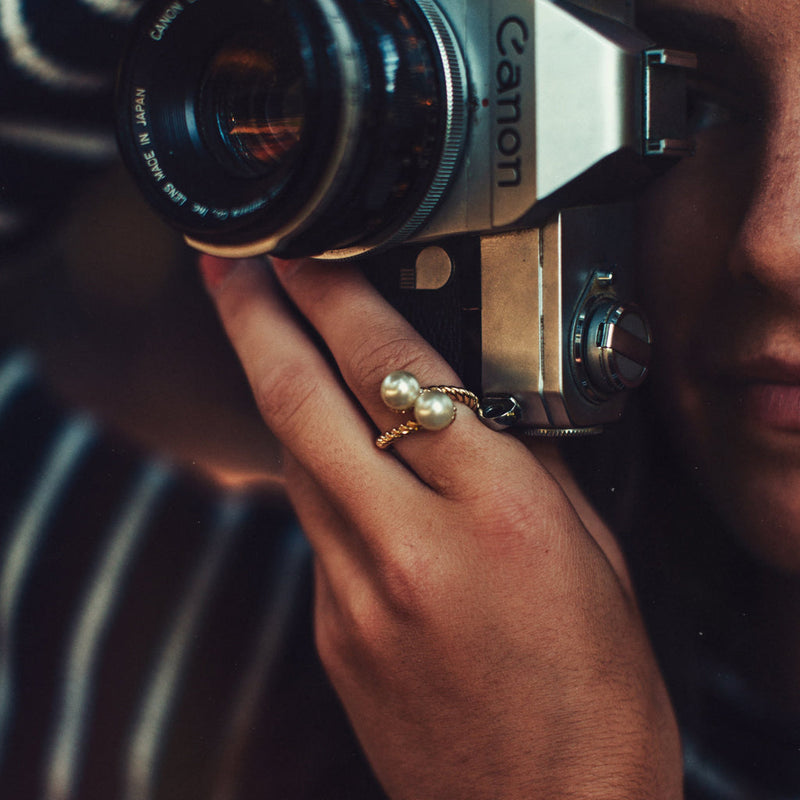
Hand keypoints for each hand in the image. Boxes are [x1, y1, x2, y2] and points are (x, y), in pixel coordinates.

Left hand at [200, 254, 681, 799]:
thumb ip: (523, 469)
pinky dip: (318, 474)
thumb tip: (474, 406)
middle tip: (225, 265)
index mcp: (500, 516)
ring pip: (295, 459)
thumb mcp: (593, 557)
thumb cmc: (592, 701)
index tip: (302, 253)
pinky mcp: (329, 630)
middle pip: (300, 401)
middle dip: (253, 317)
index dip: (336, 293)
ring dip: (282, 391)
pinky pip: (311, 522)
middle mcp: (411, 548)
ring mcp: (354, 594)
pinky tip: (341, 462)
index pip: (393, 370)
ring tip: (278, 342)